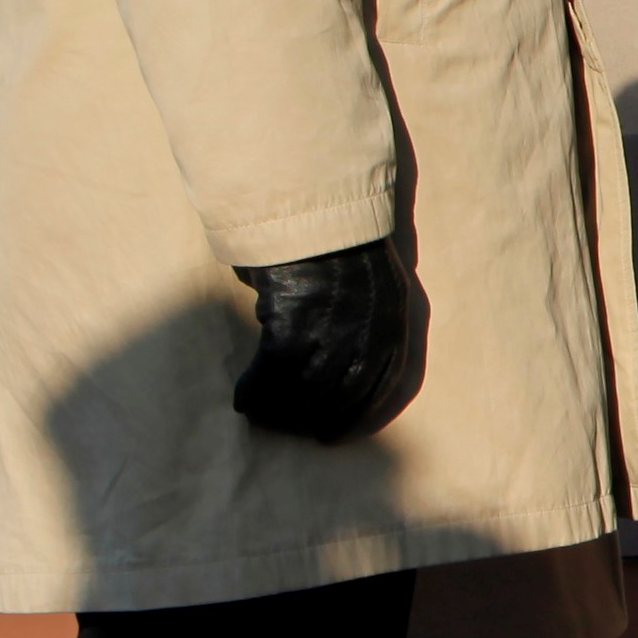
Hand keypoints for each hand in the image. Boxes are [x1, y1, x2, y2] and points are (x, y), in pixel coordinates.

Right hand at [230, 240, 409, 438]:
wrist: (307, 202)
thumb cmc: (332, 240)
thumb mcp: (369, 281)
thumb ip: (363, 321)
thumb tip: (340, 364)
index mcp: (395, 316)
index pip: (387, 384)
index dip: (361, 416)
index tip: (337, 435)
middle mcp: (370, 328)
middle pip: (345, 393)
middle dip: (318, 419)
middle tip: (295, 432)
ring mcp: (333, 327)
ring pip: (308, 388)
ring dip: (282, 410)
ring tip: (263, 419)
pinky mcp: (295, 322)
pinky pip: (273, 371)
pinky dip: (256, 390)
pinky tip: (242, 401)